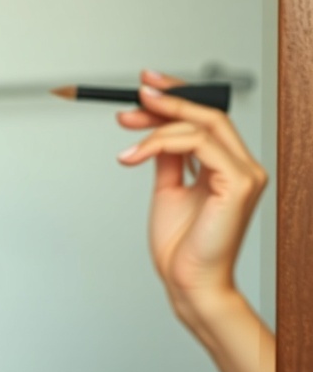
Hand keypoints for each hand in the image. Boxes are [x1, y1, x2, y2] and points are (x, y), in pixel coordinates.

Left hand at [117, 69, 266, 323]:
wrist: (188, 283)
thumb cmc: (181, 248)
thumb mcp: (168, 189)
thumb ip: (169, 158)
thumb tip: (156, 128)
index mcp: (229, 168)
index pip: (208, 119)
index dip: (179, 96)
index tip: (146, 88)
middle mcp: (242, 167)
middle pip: (209, 113)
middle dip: (169, 98)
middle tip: (136, 94)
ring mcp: (245, 174)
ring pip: (202, 125)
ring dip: (157, 123)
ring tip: (126, 129)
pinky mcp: (238, 183)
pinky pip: (198, 144)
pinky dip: (161, 142)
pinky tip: (135, 154)